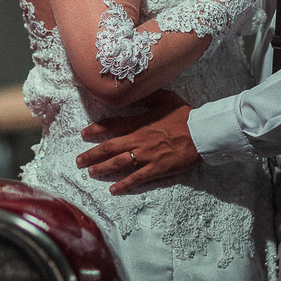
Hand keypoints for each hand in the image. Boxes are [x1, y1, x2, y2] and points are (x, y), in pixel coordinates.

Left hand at [76, 90, 200, 194]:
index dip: (96, 130)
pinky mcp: (157, 168)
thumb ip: (148, 96)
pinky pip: (137, 178)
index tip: (83, 134)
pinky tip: (113, 190)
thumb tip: (136, 90)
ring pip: (119, 163)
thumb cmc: (186, 116)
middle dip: (92, 154)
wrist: (202, 133)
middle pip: (110, 147)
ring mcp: (147, 155)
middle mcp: (139, 140)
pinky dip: (124, 185)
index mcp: (140, 123)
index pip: (112, 125)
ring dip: (102, 168)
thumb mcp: (166, 98)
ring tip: (90, 173)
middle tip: (78, 160)